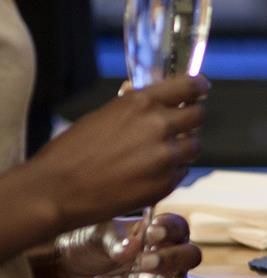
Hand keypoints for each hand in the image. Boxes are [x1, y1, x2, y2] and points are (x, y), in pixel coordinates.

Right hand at [30, 74, 208, 233]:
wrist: (54, 191)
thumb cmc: (70, 152)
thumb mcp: (102, 116)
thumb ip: (133, 107)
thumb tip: (151, 100)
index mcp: (142, 103)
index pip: (190, 86)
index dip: (198, 88)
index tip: (200, 90)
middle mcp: (160, 126)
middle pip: (198, 116)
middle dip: (190, 120)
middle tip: (179, 127)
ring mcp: (165, 157)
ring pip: (193, 146)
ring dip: (182, 148)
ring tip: (160, 156)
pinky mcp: (165, 184)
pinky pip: (181, 172)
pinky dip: (171, 172)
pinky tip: (150, 175)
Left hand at [54, 214, 200, 277]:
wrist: (65, 272)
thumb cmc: (87, 244)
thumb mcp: (97, 234)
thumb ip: (115, 239)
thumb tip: (132, 247)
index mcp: (160, 233)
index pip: (179, 228)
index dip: (171, 230)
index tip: (151, 233)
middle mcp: (168, 258)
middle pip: (190, 257)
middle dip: (171, 260)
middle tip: (144, 262)